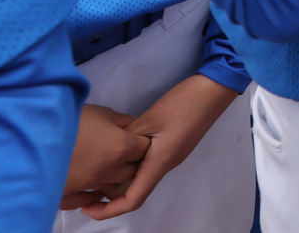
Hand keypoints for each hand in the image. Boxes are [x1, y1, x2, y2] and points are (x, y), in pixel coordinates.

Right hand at [61, 106, 148, 209]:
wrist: (31, 133)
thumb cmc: (67, 118)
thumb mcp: (100, 112)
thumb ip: (122, 121)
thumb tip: (132, 127)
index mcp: (121, 147)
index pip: (145, 148)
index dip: (143, 141)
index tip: (136, 138)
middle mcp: (108, 170)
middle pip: (131, 171)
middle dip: (131, 163)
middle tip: (121, 153)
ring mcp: (87, 185)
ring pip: (110, 188)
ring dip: (110, 180)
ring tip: (103, 168)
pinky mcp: (66, 194)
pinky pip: (84, 201)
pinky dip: (89, 197)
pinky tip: (89, 190)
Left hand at [79, 76, 239, 217]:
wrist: (213, 89)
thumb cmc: (183, 104)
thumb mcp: (148, 120)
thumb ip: (127, 139)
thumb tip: (112, 152)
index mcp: (160, 162)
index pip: (133, 200)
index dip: (108, 210)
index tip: (87, 209)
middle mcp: (167, 165)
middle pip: (136, 191)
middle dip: (109, 195)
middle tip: (85, 185)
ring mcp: (172, 155)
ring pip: (141, 177)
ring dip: (120, 179)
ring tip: (98, 168)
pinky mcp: (174, 146)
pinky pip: (148, 165)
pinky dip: (130, 166)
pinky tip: (120, 152)